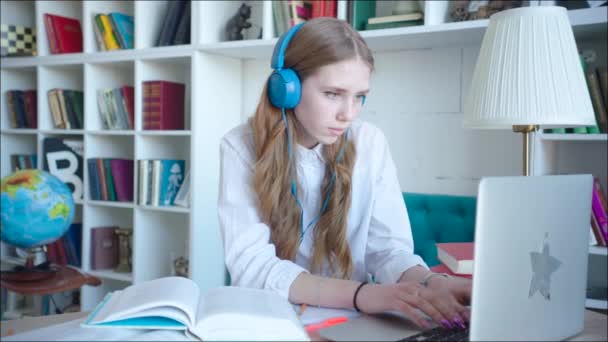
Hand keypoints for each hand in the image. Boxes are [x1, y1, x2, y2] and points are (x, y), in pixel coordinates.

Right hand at [355, 279, 469, 328]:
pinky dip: (417, 317)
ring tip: (445, 323)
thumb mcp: (404, 297)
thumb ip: (418, 301)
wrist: (364, 293)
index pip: (436, 295)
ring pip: (423, 303)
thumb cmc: (384, 297)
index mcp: (415, 286)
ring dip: (435, 314)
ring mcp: (401, 292)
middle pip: (432, 298)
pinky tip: (424, 324)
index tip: (458, 315)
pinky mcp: (392, 299)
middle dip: (446, 310)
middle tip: (456, 321)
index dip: (448, 305)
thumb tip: (434, 312)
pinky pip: (408, 309)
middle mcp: (410, 287)